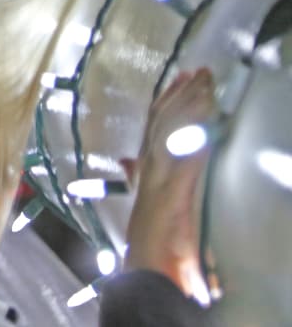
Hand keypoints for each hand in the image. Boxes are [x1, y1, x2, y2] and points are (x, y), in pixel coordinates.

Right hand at [121, 67, 216, 295]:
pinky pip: (187, 146)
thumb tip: (126, 161)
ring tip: (204, 81)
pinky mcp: (176, 180)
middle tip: (197, 70)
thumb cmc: (150, 242)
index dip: (168, 100)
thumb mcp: (142, 204)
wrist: (148, 264)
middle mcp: (150, 164)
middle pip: (164, 119)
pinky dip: (196, 126)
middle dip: (181, 93)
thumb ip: (135, 179)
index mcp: (145, 168)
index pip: (155, 125)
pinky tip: (207, 111)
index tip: (180, 79)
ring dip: (191, 102)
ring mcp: (162, 171)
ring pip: (174, 127)